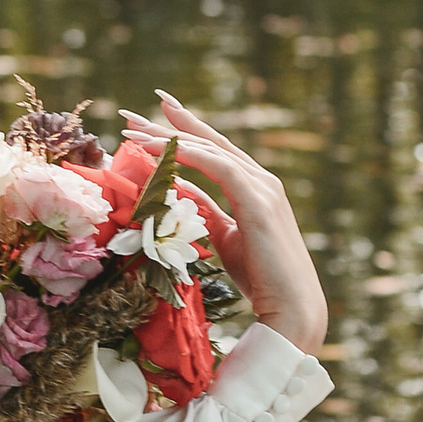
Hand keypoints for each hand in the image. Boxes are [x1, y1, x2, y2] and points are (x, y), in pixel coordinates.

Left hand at [125, 91, 329, 356]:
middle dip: (170, 125)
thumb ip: (205, 211)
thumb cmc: (261, 277)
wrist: (291, 307)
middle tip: (131, 114)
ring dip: (169, 138)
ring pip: (209, 150)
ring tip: (133, 131)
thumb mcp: (224, 237)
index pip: (215, 150)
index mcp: (255, 188)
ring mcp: (263, 188)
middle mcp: (261, 180)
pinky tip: (163, 151)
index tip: (155, 114)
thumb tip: (177, 192)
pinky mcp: (258, 201)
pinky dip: (189, 156)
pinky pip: (219, 167)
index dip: (185, 130)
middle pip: (209, 142)